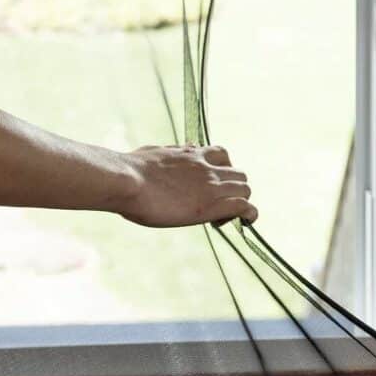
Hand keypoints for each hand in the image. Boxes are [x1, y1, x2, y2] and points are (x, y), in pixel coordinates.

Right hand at [116, 145, 255, 227]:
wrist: (126, 180)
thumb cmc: (128, 170)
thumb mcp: (149, 154)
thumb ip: (162, 155)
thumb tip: (158, 154)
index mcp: (189, 154)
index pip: (219, 155)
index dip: (219, 171)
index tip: (207, 187)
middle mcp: (204, 166)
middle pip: (237, 172)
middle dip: (232, 188)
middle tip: (215, 204)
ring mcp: (210, 185)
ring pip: (245, 188)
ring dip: (240, 200)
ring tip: (224, 216)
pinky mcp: (211, 205)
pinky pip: (244, 206)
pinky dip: (249, 214)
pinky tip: (245, 222)